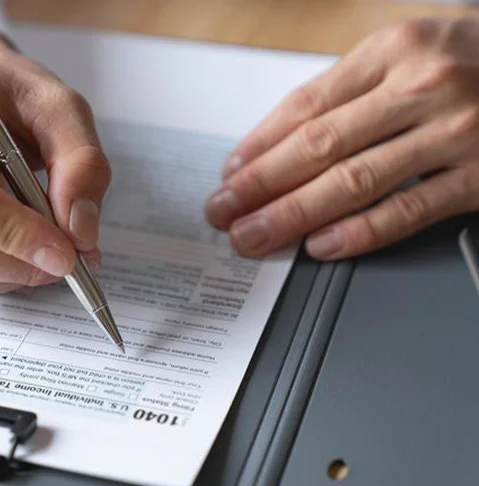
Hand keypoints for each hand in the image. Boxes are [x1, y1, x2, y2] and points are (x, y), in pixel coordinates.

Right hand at [0, 28, 109, 298]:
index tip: (68, 252)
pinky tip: (13, 240)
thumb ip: (80, 160)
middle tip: (70, 255)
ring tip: (43, 239)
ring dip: (12, 270)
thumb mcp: (54, 102)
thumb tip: (80, 233)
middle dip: (20, 261)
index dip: (17, 233)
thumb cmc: (0, 91)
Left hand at [206, 17, 478, 259]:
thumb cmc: (477, 63)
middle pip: (318, 145)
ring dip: (292, 214)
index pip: (305, 106)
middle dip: (259, 186)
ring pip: (353, 181)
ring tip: (254, 235)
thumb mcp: (413, 54)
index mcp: (395, 49)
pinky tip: (320, 246)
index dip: (258, 146)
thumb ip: (352, 93)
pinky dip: (358, 232)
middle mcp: (422, 85)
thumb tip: (279, 143)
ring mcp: (455, 132)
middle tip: (222, 212)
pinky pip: (407, 210)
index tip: (230, 175)